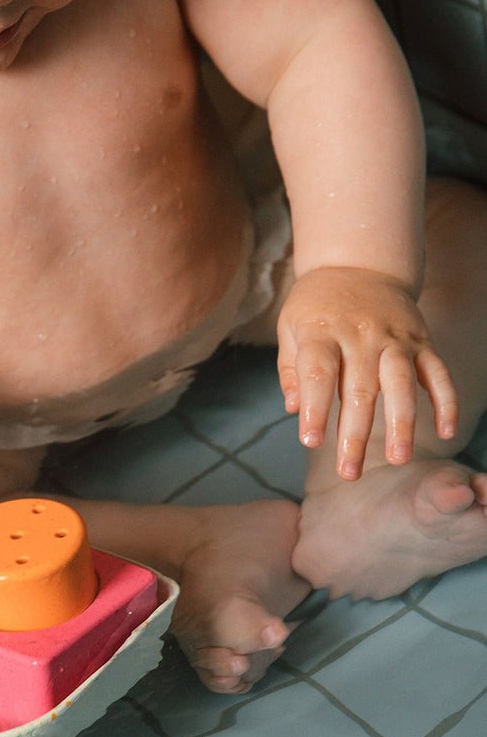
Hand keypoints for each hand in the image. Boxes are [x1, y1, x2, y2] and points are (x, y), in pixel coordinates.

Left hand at [276, 267, 457, 478]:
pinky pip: (437, 373)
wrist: (360, 263)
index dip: (315, 409)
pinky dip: (445, 401)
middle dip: (355, 434)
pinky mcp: (421, 341)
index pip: (318, 374)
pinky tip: (445, 431)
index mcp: (322, 332)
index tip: (311, 441)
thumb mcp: (290, 326)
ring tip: (397, 458)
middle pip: (359, 389)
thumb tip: (293, 408)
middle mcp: (360, 335)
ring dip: (401, 422)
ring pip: (401, 383)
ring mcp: (394, 338)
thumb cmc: (317, 305)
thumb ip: (290, 368)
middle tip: (348, 473)